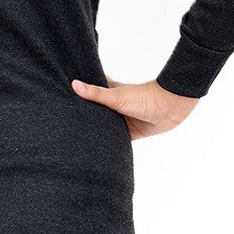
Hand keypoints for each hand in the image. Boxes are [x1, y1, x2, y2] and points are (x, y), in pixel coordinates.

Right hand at [70, 75, 198, 139]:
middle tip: (64, 120)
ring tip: (74, 136)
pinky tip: (96, 149)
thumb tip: (73, 84)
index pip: (91, 90)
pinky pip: (116, 140)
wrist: (170, 108)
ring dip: (96, 130)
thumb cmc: (145, 96)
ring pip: (105, 126)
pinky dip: (108, 143)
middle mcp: (114, 106)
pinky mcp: (130, 133)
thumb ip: (96, 93)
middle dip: (84, 114)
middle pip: (96, 111)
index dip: (80, 92)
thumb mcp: (116, 96)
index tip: (62, 94)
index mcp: (110, 92)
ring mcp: (122, 119)